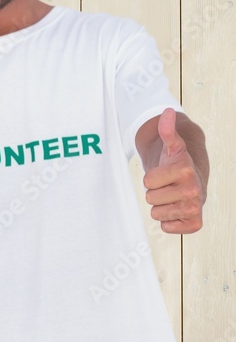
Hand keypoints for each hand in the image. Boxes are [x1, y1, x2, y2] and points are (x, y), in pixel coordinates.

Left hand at [143, 108, 204, 232]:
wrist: (193, 180)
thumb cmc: (176, 163)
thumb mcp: (171, 145)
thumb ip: (167, 130)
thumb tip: (167, 112)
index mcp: (185, 170)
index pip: (147, 181)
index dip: (151, 177)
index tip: (164, 173)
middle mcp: (194, 190)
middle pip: (150, 198)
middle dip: (155, 192)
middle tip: (167, 186)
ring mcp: (195, 208)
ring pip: (156, 214)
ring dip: (160, 206)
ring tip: (171, 196)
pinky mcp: (195, 223)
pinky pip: (168, 228)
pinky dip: (168, 221)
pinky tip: (176, 210)